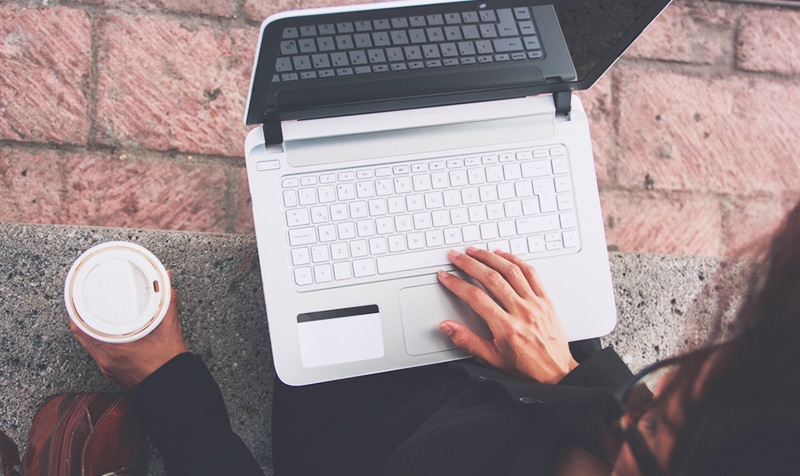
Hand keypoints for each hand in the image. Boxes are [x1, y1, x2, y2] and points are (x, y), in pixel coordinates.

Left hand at [71, 275, 188, 388]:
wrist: (172, 386)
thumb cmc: (170, 363)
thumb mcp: (170, 328)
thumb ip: (167, 301)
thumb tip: (167, 280)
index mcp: (115, 348)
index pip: (82, 327)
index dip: (76, 310)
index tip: (76, 297)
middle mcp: (106, 360)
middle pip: (81, 335)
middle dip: (80, 316)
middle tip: (82, 299)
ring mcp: (107, 367)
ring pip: (87, 344)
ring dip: (87, 329)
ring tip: (91, 313)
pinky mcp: (111, 371)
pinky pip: (95, 352)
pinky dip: (96, 339)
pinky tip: (103, 332)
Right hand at [437, 247, 577, 383]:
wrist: (555, 373)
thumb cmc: (525, 367)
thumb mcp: (491, 358)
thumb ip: (466, 340)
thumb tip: (446, 326)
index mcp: (506, 328)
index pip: (475, 297)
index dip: (457, 284)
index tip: (446, 276)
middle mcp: (522, 312)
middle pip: (491, 278)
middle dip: (469, 264)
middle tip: (456, 257)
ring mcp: (535, 304)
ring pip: (511, 271)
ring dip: (490, 257)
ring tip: (475, 251)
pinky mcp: (546, 300)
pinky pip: (531, 273)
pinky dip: (515, 260)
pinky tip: (503, 255)